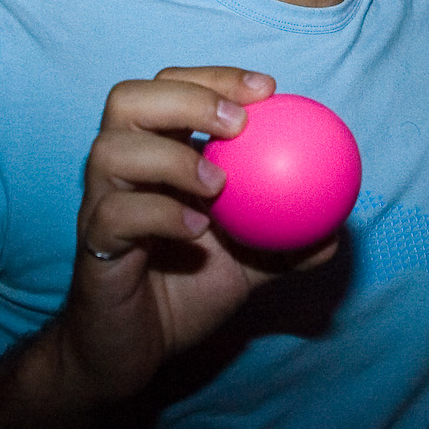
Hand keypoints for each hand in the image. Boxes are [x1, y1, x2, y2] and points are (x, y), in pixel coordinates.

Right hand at [33, 67, 331, 409]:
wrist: (135, 350)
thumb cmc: (187, 292)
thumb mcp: (251, 264)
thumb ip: (288, 242)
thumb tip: (338, 229)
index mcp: (155, 153)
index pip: (173, 88)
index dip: (216, 77)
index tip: (268, 89)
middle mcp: (120, 168)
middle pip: (128, 98)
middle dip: (186, 96)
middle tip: (238, 122)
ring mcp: (98, 204)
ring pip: (110, 150)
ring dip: (169, 158)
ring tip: (217, 184)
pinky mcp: (90, 246)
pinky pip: (113, 216)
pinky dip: (157, 215)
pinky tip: (197, 230)